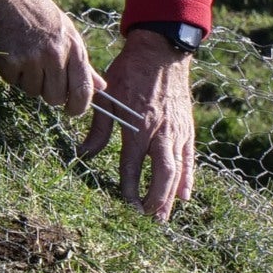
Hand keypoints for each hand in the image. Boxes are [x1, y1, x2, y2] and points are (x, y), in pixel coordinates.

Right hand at [0, 0, 94, 116]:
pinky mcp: (11, 60)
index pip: (84, 90)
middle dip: (47, 92)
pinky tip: (10, 52)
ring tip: (23, 55)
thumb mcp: (65, 31)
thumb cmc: (37, 11)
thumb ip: (82, 62)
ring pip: (33, 93)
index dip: (78, 107)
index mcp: (74, 46)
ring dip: (27, 81)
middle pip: (56, 98)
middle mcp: (56, 54)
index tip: (71, 110)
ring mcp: (33, 58)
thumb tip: (101, 87)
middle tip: (39, 74)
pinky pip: (13, 83)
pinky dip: (10, 73)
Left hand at [79, 27, 197, 220]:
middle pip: (161, 175)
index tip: (125, 208)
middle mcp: (159, 133)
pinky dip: (187, 180)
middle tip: (146, 220)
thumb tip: (82, 154)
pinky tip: (184, 197)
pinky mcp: (187, 129)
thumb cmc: (130, 72)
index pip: (131, 167)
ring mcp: (176, 132)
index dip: (129, 190)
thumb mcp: (107, 97)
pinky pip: (189, 159)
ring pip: (177, 172)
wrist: (161, 52)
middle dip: (154, 201)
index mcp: (137, 126)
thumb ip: (97, 129)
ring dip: (170, 198)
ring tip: (163, 218)